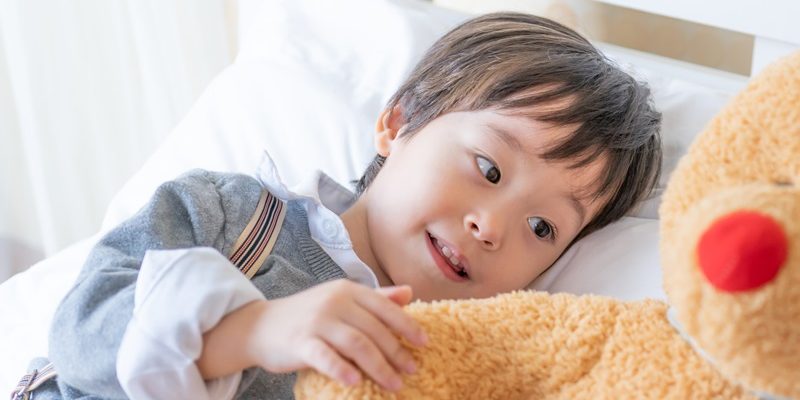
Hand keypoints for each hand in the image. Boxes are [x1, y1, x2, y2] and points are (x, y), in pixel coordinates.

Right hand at [248, 280, 427, 390]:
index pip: (384, 307)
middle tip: (411, 371)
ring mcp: (316, 321)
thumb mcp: (341, 299)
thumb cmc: (308, 315)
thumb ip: (375, 298)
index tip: (424, 343)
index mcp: (347, 290)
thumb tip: (409, 292)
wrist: (260, 325)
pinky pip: (325, 357)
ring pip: (356, 344)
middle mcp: (334, 302)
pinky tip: (357, 382)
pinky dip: (343, 369)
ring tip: (394, 384)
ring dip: (379, 366)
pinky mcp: (300, 342)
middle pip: (374, 329)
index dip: (407, 325)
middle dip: (396, 352)